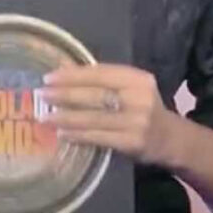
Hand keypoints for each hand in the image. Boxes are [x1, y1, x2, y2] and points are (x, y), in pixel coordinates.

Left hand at [38, 63, 174, 165]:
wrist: (171, 140)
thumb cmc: (143, 108)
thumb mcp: (130, 88)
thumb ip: (101, 79)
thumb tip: (62, 70)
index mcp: (138, 78)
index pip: (101, 73)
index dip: (73, 75)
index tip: (49, 77)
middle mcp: (139, 98)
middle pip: (96, 95)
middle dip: (65, 94)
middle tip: (41, 94)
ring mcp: (137, 122)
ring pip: (94, 118)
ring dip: (66, 117)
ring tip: (45, 116)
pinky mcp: (132, 143)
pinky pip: (99, 137)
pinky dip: (78, 136)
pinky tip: (62, 134)